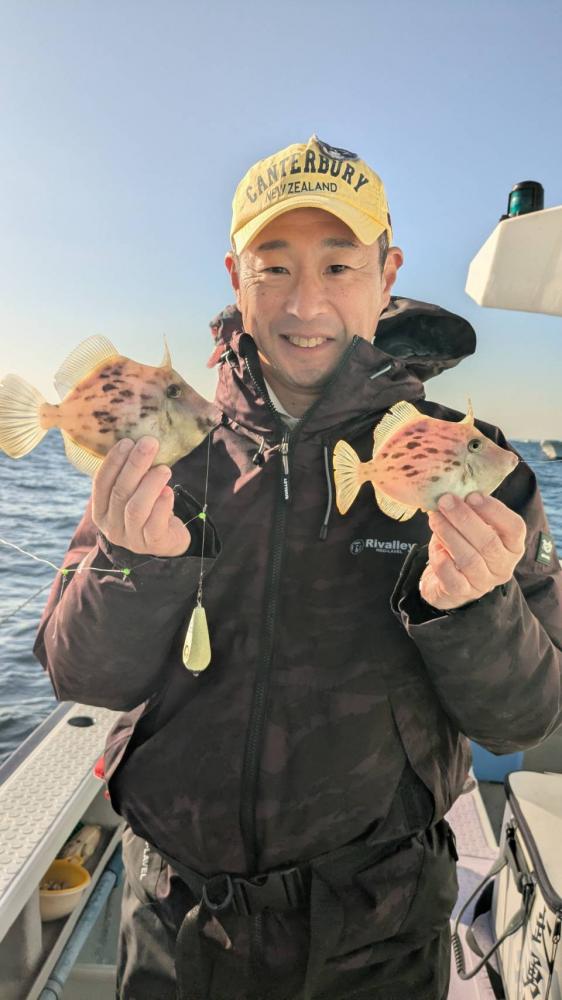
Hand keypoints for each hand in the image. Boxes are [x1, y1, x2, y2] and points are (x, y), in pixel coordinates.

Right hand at [92, 437, 190, 556]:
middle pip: (120, 493)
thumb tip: (139, 441)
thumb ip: (131, 475)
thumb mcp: (134, 493)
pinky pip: (155, 523)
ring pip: (136, 508)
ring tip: (164, 469)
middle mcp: (112, 526)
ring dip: (150, 484)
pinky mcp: (152, 544)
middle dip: (134, 465)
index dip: (113, 462)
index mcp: (101, 511)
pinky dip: (162, 505)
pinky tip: (169, 491)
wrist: (168, 539)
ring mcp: (131, 538)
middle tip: (149, 444)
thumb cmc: (149, 509)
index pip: (101, 483)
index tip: (127, 441)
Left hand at [419, 492, 525, 610]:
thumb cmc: (464, 544)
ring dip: (449, 534)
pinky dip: (441, 559)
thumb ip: (472, 509)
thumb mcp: (475, 526)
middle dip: (464, 519)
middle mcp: (503, 566)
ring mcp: (483, 582)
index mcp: (512, 545)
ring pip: (468, 558)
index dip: (494, 510)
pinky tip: (435, 546)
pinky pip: (451, 576)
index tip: (472, 495)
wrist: (447, 581)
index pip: (514, 528)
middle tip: (445, 500)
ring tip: (434, 517)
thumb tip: (456, 488)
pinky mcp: (461, 593)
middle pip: (488, 543)